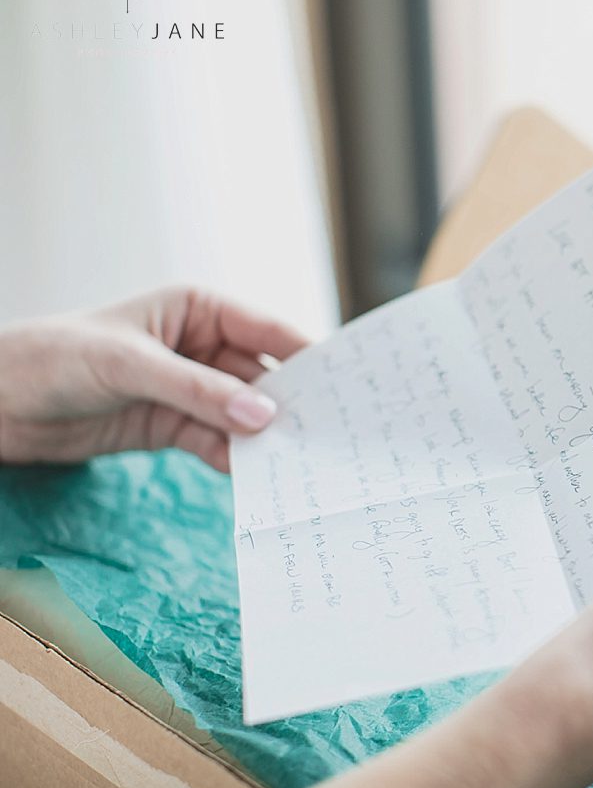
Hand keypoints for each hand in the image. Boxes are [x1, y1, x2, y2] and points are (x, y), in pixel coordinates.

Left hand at [0, 286, 307, 472]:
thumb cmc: (51, 358)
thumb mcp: (128, 365)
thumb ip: (198, 391)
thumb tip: (263, 415)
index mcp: (197, 309)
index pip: (266, 331)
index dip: (308, 357)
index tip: (346, 386)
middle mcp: (201, 347)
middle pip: (263, 378)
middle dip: (293, 405)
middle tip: (332, 434)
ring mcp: (188, 390)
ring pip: (243, 415)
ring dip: (267, 439)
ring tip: (302, 464)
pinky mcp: (170, 427)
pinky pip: (216, 443)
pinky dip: (236, 460)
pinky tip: (259, 478)